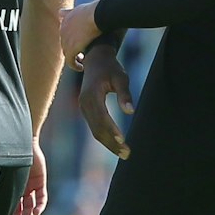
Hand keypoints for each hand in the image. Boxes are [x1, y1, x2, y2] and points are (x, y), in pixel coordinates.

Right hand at [8, 140, 48, 214]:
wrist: (19, 140)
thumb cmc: (2, 154)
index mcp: (7, 188)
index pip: (7, 208)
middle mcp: (18, 189)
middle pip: (18, 210)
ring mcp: (30, 186)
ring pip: (30, 206)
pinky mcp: (40, 181)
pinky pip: (41, 197)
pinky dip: (39, 205)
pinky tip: (36, 213)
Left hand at [59, 0, 103, 65]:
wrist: (98, 14)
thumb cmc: (96, 9)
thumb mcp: (80, 8)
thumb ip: (70, 12)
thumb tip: (61, 12)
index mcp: (65, 20)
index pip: (65, 33)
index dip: (72, 40)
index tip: (80, 44)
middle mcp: (63, 30)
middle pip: (64, 43)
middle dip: (72, 49)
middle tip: (81, 54)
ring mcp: (66, 40)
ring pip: (67, 53)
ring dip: (74, 57)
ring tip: (82, 60)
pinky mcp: (71, 49)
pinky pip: (70, 61)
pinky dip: (75, 65)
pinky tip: (81, 67)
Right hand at [77, 41, 132, 158]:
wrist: (95, 60)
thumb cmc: (111, 68)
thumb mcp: (121, 77)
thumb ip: (125, 94)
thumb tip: (130, 112)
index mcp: (92, 95)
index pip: (102, 118)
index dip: (112, 131)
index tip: (123, 141)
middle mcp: (85, 104)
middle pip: (97, 129)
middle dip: (111, 143)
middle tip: (127, 154)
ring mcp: (84, 108)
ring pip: (95, 131)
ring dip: (108, 143)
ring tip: (124, 153)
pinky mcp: (86, 111)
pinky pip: (94, 127)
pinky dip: (104, 137)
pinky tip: (116, 144)